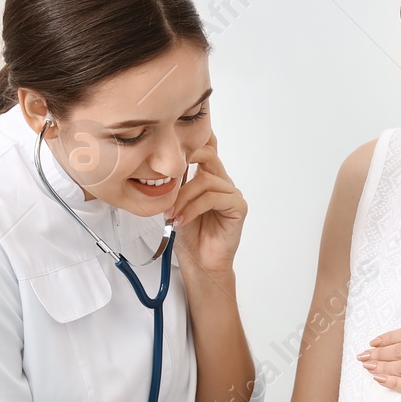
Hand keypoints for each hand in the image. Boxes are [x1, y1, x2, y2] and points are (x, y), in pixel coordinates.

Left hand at [168, 131, 245, 277]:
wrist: (200, 261)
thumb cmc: (189, 235)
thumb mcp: (176, 202)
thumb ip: (176, 183)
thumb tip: (162, 165)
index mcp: (209, 177)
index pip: (206, 148)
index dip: (194, 140)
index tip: (173, 142)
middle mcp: (222, 182)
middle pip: (208, 154)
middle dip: (185, 160)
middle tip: (167, 175)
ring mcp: (232, 193)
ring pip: (205, 181)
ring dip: (183, 197)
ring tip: (172, 214)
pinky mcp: (238, 207)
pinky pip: (213, 198)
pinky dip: (194, 208)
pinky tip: (183, 220)